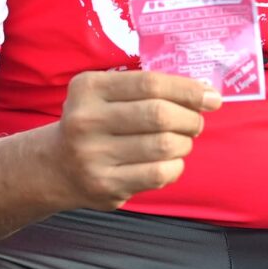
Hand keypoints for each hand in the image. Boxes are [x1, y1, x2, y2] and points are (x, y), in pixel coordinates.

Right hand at [43, 69, 218, 210]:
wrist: (56, 166)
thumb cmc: (96, 123)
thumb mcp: (107, 94)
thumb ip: (148, 90)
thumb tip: (205, 92)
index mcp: (89, 88)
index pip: (150, 83)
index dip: (187, 90)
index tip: (211, 97)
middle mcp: (86, 120)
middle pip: (159, 114)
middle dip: (190, 118)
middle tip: (196, 122)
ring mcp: (93, 155)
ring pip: (164, 145)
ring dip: (185, 143)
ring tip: (182, 141)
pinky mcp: (105, 184)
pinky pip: (159, 173)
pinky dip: (175, 166)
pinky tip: (170, 161)